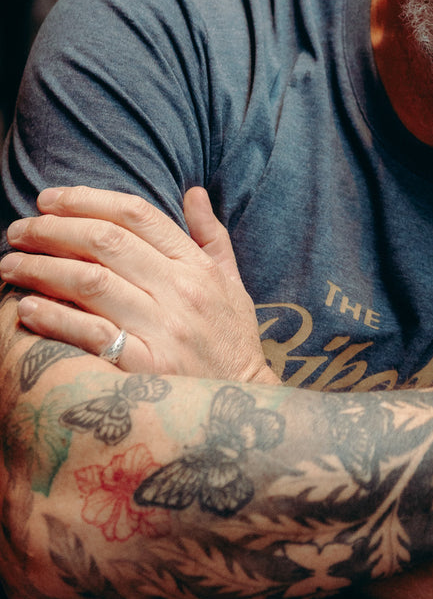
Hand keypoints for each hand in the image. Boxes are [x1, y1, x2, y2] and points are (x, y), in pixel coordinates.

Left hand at [1, 185, 277, 384]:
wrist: (244, 406)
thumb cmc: (231, 342)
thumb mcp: (234, 283)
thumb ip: (211, 236)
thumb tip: (194, 192)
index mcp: (197, 266)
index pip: (136, 214)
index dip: (86, 199)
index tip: (49, 199)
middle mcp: (180, 291)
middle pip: (105, 241)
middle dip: (52, 229)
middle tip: (18, 231)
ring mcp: (163, 329)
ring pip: (90, 281)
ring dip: (41, 268)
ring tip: (11, 265)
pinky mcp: (147, 366)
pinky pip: (90, 333)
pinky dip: (53, 316)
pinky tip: (26, 308)